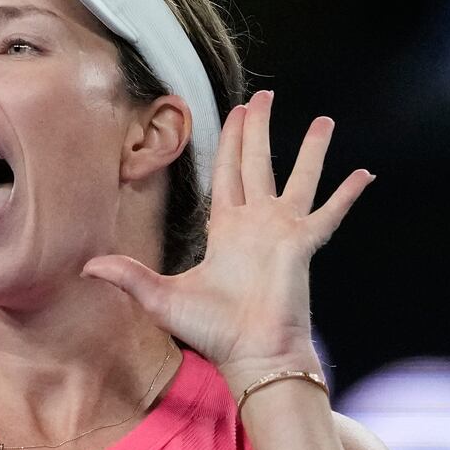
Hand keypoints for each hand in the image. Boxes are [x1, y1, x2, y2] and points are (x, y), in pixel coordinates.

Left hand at [79, 89, 373, 396]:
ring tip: (322, 120)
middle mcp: (256, 224)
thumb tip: (85, 267)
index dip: (229, 144)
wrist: (250, 354)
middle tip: (264, 96)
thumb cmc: (211, 331)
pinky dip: (346, 194)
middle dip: (258, 130)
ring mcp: (283, 232)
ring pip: (299, 178)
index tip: (234, 114)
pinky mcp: (303, 245)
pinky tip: (364, 173)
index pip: (226, 175)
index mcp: (225, 230)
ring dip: (310, 150)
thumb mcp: (159, 297)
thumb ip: (126, 276)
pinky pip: (329, 212)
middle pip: (257, 163)